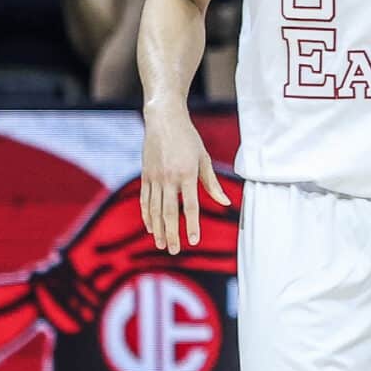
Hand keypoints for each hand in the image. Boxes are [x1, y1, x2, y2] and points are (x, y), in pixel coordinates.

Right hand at [140, 108, 230, 253]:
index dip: (191, 224)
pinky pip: (144, 200)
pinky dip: (147, 215)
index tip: (193, 241)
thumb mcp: (204, 159)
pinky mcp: (145, 175)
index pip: (190, 206)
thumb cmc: (189, 139)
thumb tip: (225, 204)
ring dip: (158, 229)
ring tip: (162, 245)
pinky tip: (151, 228)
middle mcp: (169, 177)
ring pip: (154, 209)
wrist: (164, 120)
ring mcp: (154, 177)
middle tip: (175, 251)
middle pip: (169, 212)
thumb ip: (212, 183)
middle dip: (172, 233)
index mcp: (187, 174)